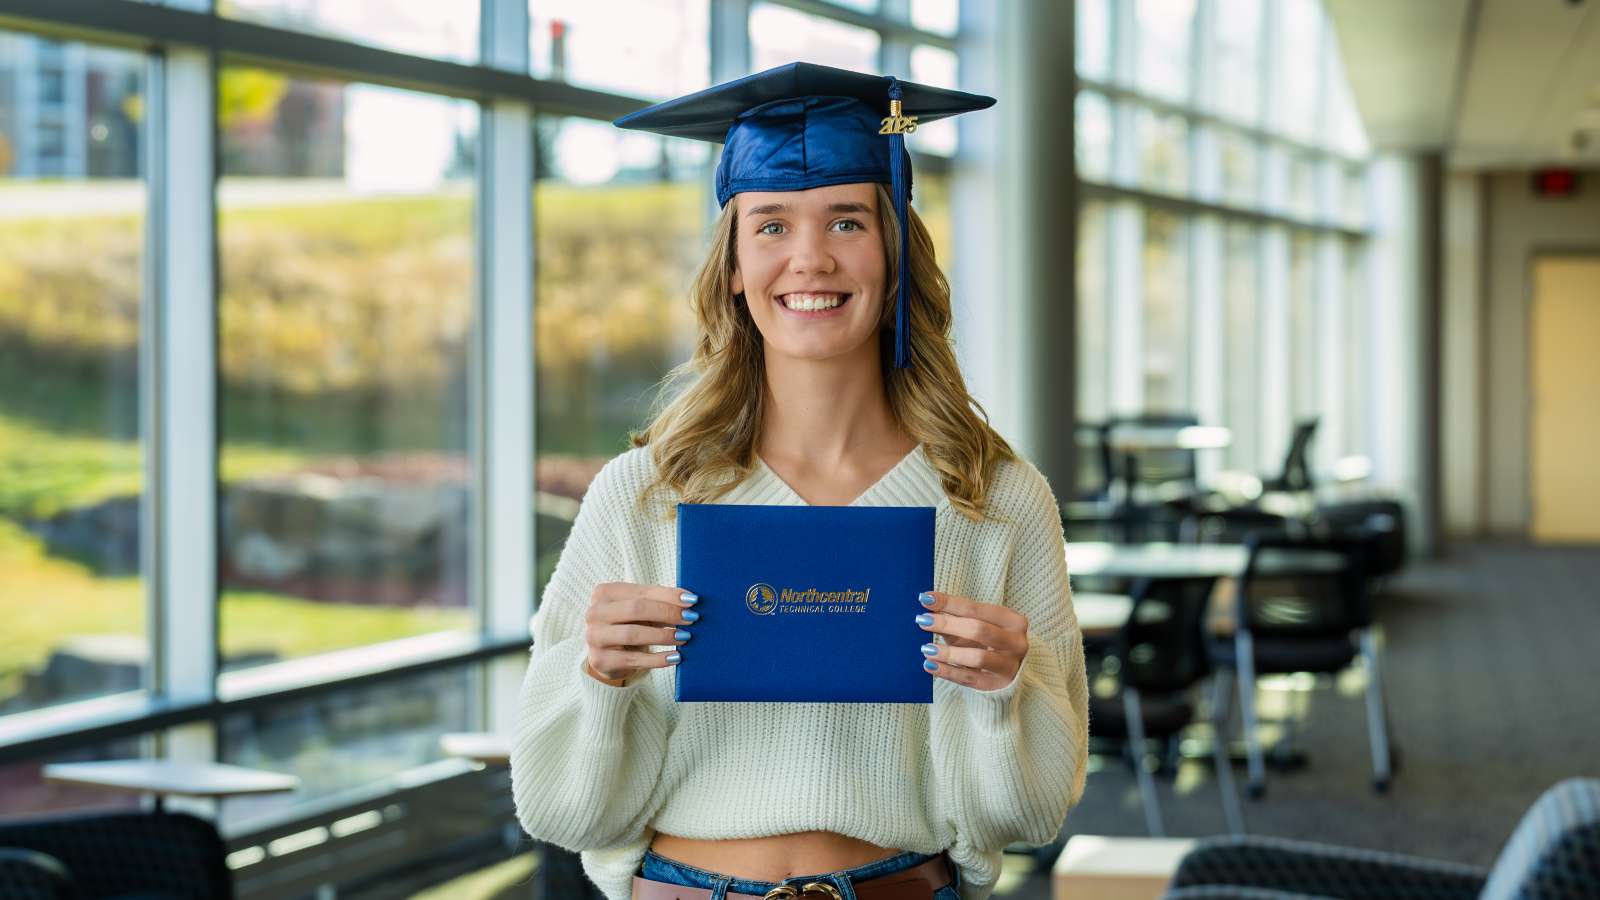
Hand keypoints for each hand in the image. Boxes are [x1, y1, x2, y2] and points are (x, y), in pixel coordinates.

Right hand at [583, 583, 697, 685]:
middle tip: (691, 619)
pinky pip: (634, 659)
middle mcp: (594, 613)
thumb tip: (689, 599)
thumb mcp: (640, 609)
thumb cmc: (628, 625)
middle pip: (636, 609)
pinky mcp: (600, 660)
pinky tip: (675, 657)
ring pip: (633, 634)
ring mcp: (594, 637)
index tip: (692, 600)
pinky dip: (657, 659)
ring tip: (685, 637)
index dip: (668, 596)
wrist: (608, 656)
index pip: (641, 592)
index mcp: (603, 593)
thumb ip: (660, 601)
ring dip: (663, 636)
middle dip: (667, 613)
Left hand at [915, 591, 1028, 690]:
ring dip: (949, 652)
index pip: (976, 609)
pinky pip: (969, 679)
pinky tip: (930, 665)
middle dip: (948, 624)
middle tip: (922, 621)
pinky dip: (948, 672)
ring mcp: (1009, 666)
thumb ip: (955, 618)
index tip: (926, 599)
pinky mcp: (997, 685)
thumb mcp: (977, 626)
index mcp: (1013, 621)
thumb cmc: (988, 642)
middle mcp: (1016, 642)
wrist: (1009, 671)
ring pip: (977, 657)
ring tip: (926, 648)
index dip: (950, 603)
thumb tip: (928, 606)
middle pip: (978, 630)